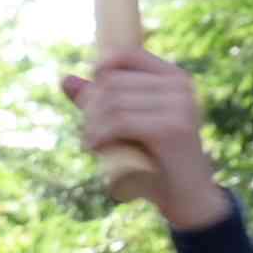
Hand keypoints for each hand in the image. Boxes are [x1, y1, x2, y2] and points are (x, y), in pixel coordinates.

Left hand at [55, 48, 230, 229]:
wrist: (187, 197)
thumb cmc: (155, 160)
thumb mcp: (127, 125)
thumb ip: (101, 101)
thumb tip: (65, 79)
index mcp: (174, 77)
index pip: (125, 55)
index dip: (100, 74)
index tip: (93, 103)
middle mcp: (180, 85)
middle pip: (112, 81)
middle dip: (91, 108)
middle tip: (92, 134)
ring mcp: (179, 105)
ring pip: (112, 103)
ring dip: (92, 126)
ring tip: (94, 144)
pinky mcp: (171, 128)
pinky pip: (119, 122)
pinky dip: (99, 136)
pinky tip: (96, 148)